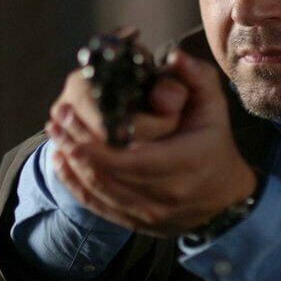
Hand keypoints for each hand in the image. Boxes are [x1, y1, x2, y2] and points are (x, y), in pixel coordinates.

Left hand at [47, 48, 256, 236]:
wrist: (225, 196)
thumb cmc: (214, 143)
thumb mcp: (213, 106)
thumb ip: (197, 76)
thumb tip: (173, 56)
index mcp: (185, 162)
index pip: (128, 158)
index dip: (93, 142)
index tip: (70, 115)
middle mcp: (167, 193)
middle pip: (107, 174)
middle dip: (76, 146)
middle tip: (57, 119)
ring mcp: (151, 214)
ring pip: (99, 192)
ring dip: (71, 163)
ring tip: (55, 134)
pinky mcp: (138, 224)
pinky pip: (98, 207)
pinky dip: (75, 185)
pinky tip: (62, 162)